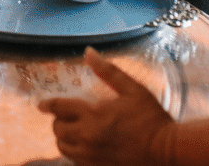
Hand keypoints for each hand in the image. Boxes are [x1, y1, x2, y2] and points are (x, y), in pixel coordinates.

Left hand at [38, 47, 176, 165]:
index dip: (48, 104)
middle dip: (59, 121)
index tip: (41, 104)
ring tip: (72, 132)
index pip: (60, 107)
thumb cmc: (151, 119)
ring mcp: (91, 155)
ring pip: (63, 146)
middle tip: (66, 117)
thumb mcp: (133, 90)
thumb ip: (108, 72)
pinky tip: (83, 146)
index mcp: (94, 113)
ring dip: (64, 138)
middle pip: (58, 128)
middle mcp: (88, 136)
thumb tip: (88, 52)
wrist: (167, 152)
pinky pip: (74, 160)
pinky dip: (74, 152)